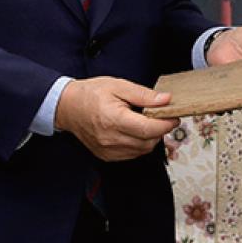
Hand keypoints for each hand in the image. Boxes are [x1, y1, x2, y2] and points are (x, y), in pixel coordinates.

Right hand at [54, 77, 178, 160]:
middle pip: (148, 142)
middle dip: (159, 130)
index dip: (166, 124)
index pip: (148, 129)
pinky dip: (139, 144)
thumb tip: (165, 100)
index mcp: (113, 119)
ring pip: (142, 151)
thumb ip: (143, 95)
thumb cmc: (90, 94)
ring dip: (150, 138)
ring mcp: (108, 150)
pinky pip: (131, 154)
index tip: (174, 117)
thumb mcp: (118, 86)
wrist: (67, 107)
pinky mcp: (106, 156)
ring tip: (145, 122)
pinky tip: (135, 131)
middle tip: (160, 117)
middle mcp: (110, 138)